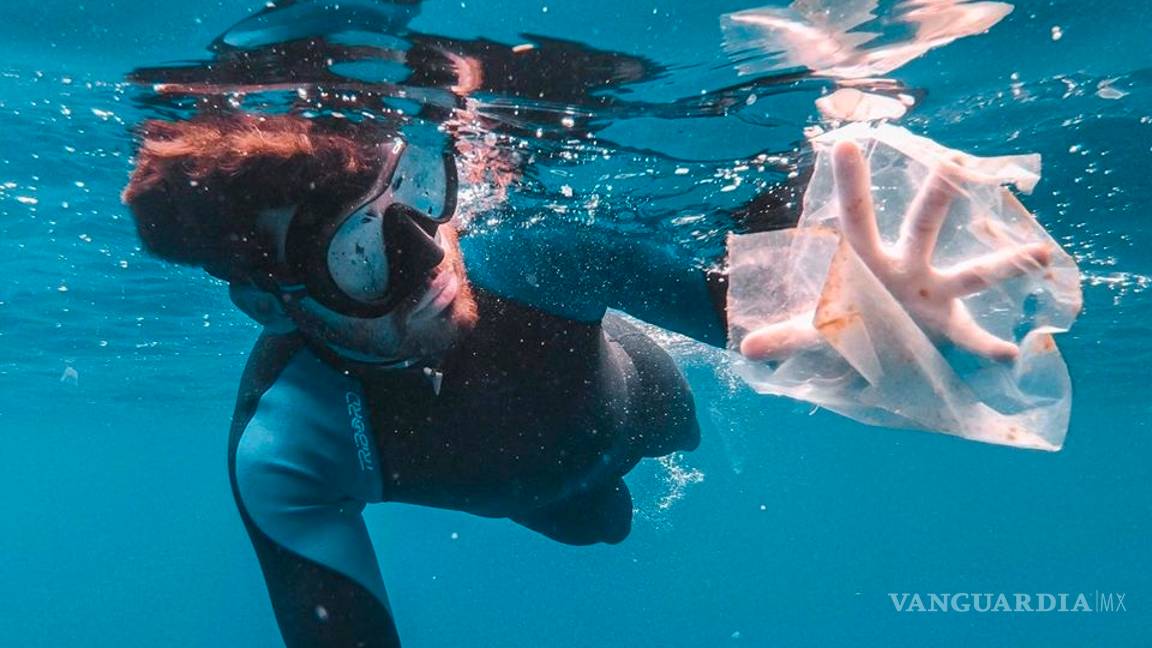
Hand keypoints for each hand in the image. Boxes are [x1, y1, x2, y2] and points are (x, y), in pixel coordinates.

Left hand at [740, 140, 1050, 362]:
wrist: (878, 349)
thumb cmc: (848, 323)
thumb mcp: (815, 330)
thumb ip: (785, 336)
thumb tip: (745, 348)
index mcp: (866, 260)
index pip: (855, 216)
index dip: (850, 183)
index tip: (844, 143)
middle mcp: (906, 267)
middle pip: (923, 225)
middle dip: (938, 197)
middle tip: (956, 163)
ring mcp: (934, 293)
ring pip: (971, 273)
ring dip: (1004, 265)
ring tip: (1039, 254)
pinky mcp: (949, 327)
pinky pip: (972, 336)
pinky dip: (988, 346)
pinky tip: (1010, 353)